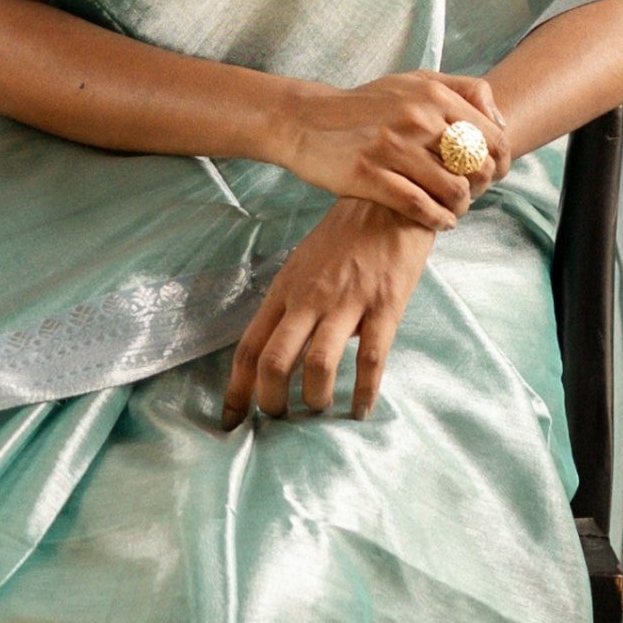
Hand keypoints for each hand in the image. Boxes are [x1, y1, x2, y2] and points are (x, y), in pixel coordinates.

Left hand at [223, 202, 436, 424]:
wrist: (391, 202)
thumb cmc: (345, 238)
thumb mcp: (304, 266)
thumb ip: (292, 307)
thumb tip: (288, 353)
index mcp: (285, 291)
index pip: (249, 347)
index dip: (236, 390)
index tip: (231, 420)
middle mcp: (309, 299)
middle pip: (274, 361)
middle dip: (271, 401)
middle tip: (278, 420)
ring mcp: (346, 303)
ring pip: (318, 364)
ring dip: (315, 398)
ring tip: (319, 409)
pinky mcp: (384, 307)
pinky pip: (371, 359)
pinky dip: (365, 391)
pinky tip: (362, 409)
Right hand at [268, 69, 510, 229]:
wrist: (307, 121)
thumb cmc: (366, 106)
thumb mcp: (413, 82)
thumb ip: (461, 91)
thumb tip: (499, 121)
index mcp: (433, 95)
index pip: (492, 136)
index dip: (501, 162)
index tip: (493, 175)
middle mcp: (417, 119)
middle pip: (477, 165)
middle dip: (482, 187)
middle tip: (472, 195)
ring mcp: (393, 148)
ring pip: (452, 190)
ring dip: (460, 207)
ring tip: (454, 209)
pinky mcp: (370, 175)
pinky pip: (419, 206)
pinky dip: (438, 219)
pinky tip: (440, 221)